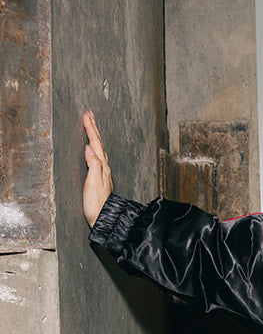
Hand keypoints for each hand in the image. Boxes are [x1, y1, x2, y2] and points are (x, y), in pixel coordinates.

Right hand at [82, 110, 112, 226]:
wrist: (103, 218)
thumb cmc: (96, 204)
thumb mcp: (92, 184)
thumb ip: (93, 165)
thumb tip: (89, 148)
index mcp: (102, 167)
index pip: (96, 144)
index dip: (90, 129)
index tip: (86, 116)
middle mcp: (104, 168)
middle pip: (99, 144)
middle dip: (94, 128)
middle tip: (89, 114)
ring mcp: (103, 172)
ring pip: (99, 149)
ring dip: (95, 136)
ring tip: (91, 126)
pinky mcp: (100, 177)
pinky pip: (98, 156)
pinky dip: (95, 147)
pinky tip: (93, 148)